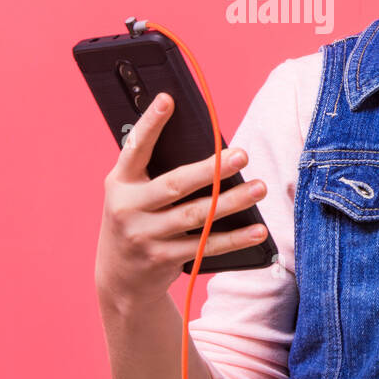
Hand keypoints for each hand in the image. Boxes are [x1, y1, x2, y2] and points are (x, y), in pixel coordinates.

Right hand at [94, 91, 270, 310]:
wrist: (119, 279)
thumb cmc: (136, 220)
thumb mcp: (132, 194)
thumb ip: (155, 172)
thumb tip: (208, 150)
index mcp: (119, 182)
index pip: (135, 147)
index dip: (150, 123)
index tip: (168, 99)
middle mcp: (128, 208)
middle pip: (175, 185)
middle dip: (211, 170)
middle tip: (243, 155)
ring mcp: (144, 236)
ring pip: (195, 216)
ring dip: (232, 202)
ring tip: (260, 188)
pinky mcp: (163, 259)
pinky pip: (204, 246)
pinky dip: (234, 239)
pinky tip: (257, 230)